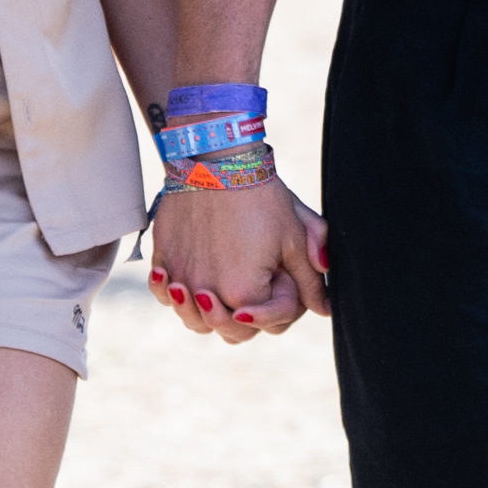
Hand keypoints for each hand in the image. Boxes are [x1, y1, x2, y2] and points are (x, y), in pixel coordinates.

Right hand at [150, 179, 329, 342]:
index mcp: (244, 293)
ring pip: (191, 318)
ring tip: (211, 293)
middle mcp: (206, 293)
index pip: (263, 324)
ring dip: (203, 313)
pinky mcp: (162, 257)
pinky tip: (176, 281)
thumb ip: (310, 279)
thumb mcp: (294, 237)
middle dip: (242, 320)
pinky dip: (170, 292)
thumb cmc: (260, 195)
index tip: (278, 286)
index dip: (277, 311)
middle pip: (226, 330)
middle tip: (247, 300)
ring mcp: (180, 276)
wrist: (215, 157)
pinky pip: (163, 291)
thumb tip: (324, 309)